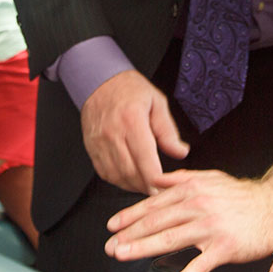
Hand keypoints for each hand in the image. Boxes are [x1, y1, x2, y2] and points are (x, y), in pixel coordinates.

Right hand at [81, 70, 189, 193]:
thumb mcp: (157, 102)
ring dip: (134, 186)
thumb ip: (168, 130)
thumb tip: (180, 152)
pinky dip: (119, 181)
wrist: (98, 80)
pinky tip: (131, 179)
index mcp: (132, 120)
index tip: (167, 187)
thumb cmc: (128, 89)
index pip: (145, 159)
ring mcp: (99, 143)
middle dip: (148, 187)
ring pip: (117, 176)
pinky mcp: (92, 148)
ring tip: (148, 186)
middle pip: (131, 173)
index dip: (157, 180)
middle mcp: (113, 134)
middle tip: (162, 191)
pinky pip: (105, 173)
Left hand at [105, 169, 272, 271]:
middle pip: (156, 222)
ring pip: (169, 240)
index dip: (130, 215)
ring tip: (124, 255)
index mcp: (192, 190)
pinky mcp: (223, 248)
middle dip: (129, 235)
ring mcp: (210, 228)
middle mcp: (198, 207)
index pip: (154, 204)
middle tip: (111, 245)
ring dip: (142, 248)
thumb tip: (156, 179)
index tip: (113, 225)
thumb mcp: (210, 177)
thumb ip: (181, 178)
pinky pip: (197, 266)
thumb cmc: (244, 196)